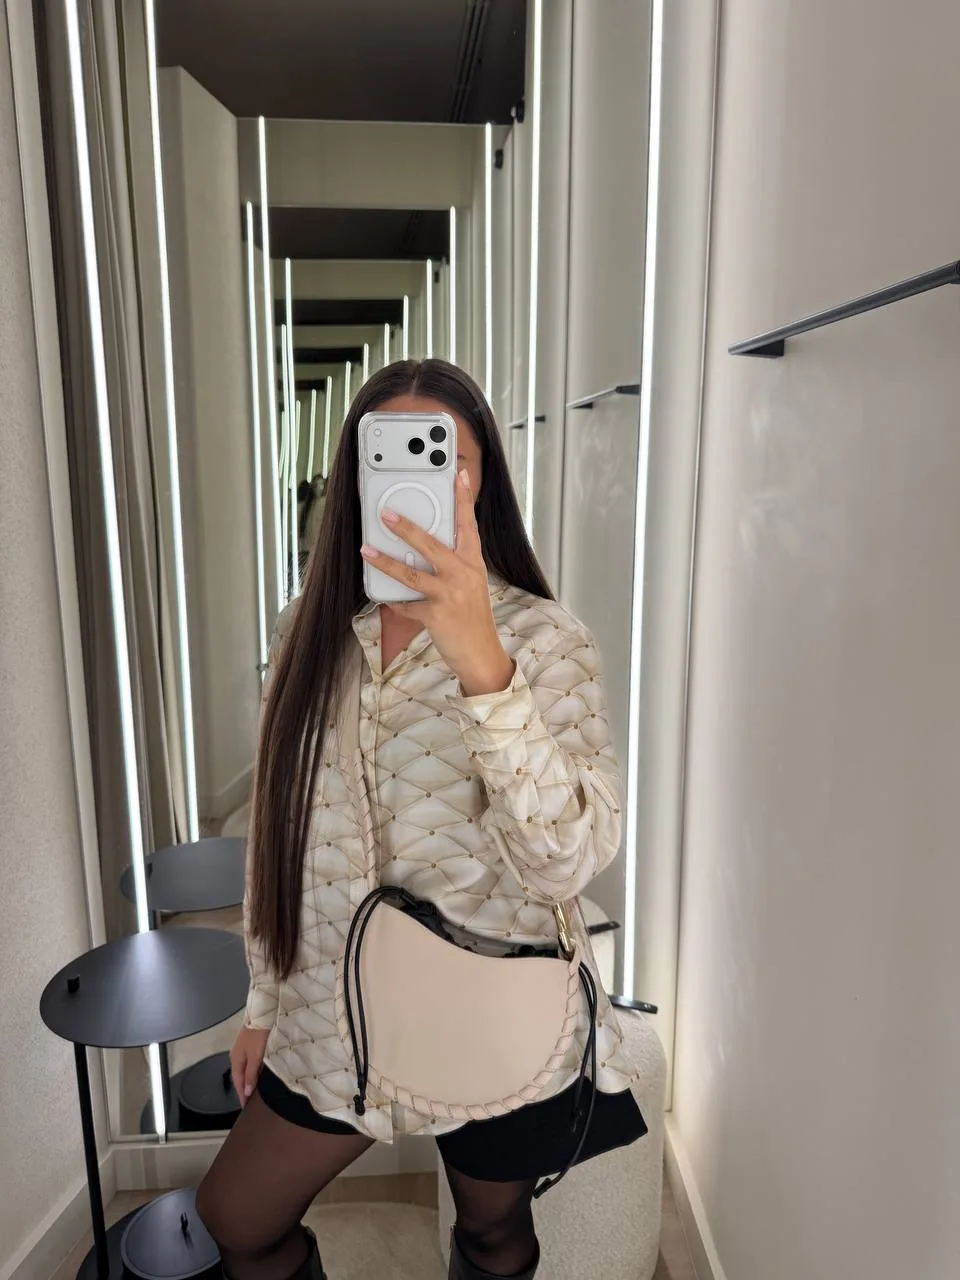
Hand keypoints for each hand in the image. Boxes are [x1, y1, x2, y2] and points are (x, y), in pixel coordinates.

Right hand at [231, 1026, 268, 1106]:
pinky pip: (247, 1063)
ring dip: (247, 1080)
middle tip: (249, 1100)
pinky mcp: (248, 1045)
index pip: (237, 1082)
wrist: (261, 1016)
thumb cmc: (258, 1035)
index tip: (245, 1106)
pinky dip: (250, 1071)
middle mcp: (236, 1055)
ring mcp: (241, 1049)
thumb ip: (250, 1075)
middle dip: (243, 1088)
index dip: (241, 1094)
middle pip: (239, 1076)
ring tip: (253, 1090)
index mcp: (236, 1060)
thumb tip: (246, 1091)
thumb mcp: (255, 1057)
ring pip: (243, 1069)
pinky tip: (256, 1073)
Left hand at [360, 471, 514, 696]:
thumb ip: (454, 563)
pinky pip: (406, 606)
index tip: (459, 474)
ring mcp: (449, 595)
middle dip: (407, 528)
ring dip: (386, 562)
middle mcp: (463, 575)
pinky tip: (383, 598)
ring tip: (367, 550)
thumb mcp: (471, 584)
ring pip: (412, 574)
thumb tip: (423, 546)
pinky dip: (394, 603)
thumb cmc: (473, 617)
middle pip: (432, 545)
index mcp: (473, 563)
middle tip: (386, 514)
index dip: (463, 498)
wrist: (481, 654)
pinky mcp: (436, 615)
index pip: (468, 524)